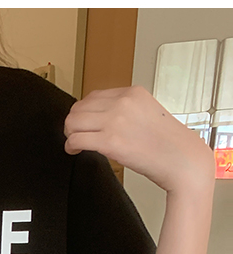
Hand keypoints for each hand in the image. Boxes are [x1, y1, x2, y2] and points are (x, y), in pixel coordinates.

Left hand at [63, 85, 216, 194]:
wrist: (182, 160)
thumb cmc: (169, 144)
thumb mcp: (149, 113)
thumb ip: (127, 111)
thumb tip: (103, 118)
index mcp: (133, 93)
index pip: (95, 96)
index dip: (84, 111)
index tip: (84, 122)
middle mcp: (123, 102)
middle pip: (80, 107)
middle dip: (74, 122)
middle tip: (75, 133)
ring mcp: (116, 120)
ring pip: (73, 121)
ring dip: (70, 133)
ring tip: (75, 142)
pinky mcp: (110, 141)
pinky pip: (77, 139)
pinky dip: (70, 146)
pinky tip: (74, 150)